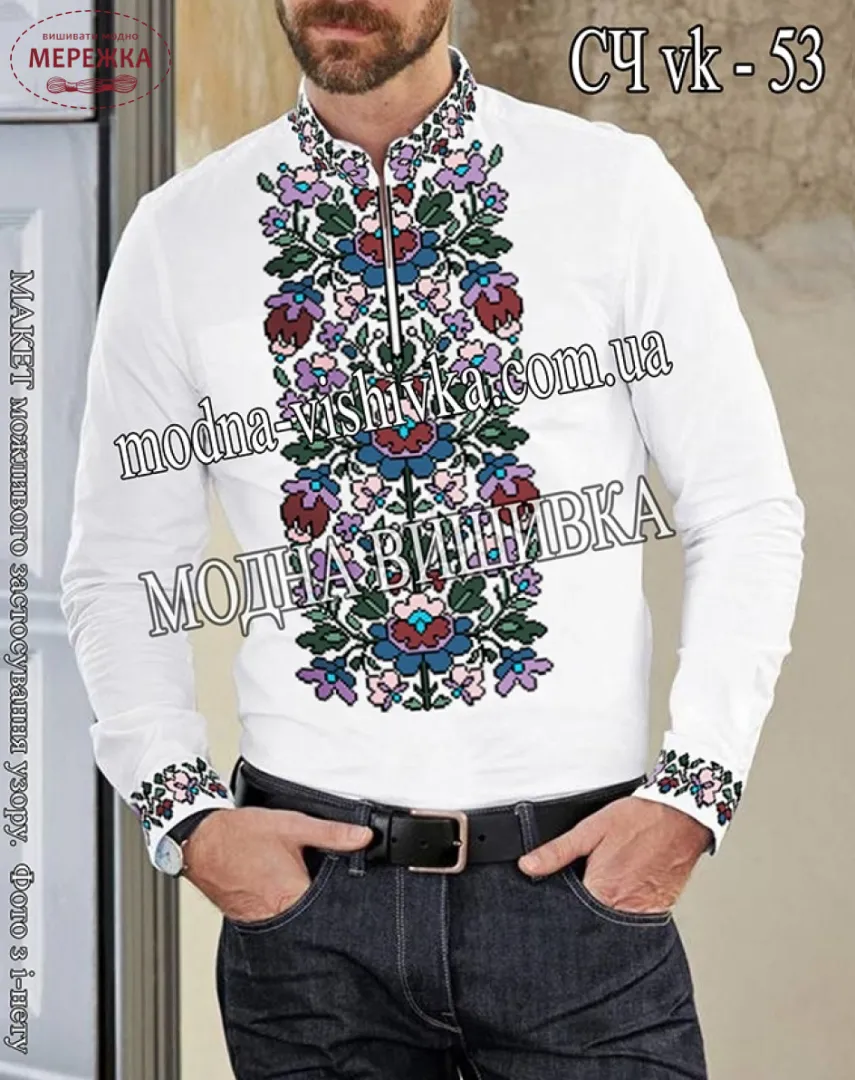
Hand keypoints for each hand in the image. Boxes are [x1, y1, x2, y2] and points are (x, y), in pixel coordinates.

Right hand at [181, 807, 372, 922]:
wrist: (202, 842)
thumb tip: (363, 837)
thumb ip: (331, 833)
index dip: (347, 902)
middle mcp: (279, 917)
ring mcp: (264, 923)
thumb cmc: (241, 835)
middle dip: (326, 906)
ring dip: (305, 908)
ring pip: (298, 921)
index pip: (333, 910)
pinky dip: (285, 907)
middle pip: (316, 919)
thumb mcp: (293, 826)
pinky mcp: (252, 921)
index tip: (356, 897)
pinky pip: (279, 919)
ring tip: (299, 884)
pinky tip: (283, 888)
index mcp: (293, 897)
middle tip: (325, 885)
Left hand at [518, 797, 712, 914]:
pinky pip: (636, 922)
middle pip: (592, 924)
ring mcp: (644, 913)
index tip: (554, 907)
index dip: (560, 910)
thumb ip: (557, 852)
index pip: (571, 915)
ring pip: (614, 926)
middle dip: (582, 918)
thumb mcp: (590, 829)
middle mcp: (623, 908)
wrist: (681, 817)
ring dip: (604, 917)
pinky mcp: (660, 910)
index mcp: (602, 890)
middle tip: (581, 897)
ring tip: (604, 893)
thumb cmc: (638, 819)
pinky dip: (626, 914)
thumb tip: (528, 866)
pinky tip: (624, 894)